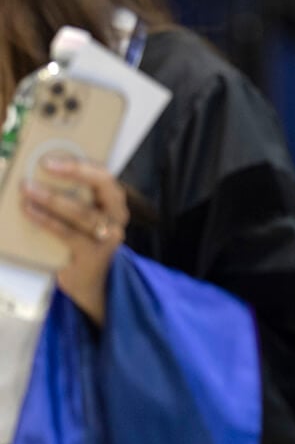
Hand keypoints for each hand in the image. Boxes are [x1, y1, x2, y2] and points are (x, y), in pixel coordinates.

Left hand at [21, 156, 128, 325]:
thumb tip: (39, 178)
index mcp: (114, 203)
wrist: (93, 284)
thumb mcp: (83, 218)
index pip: (105, 176)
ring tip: (28, 190)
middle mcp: (117, 217)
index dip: (81, 165)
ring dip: (53, 199)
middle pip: (104, 187)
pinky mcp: (94, 255)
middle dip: (76, 172)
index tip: (52, 159)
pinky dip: (47, 221)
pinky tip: (30, 212)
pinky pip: (68, 233)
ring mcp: (108, 237)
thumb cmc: (82, 243)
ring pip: (83, 212)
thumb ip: (73, 199)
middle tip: (45, 165)